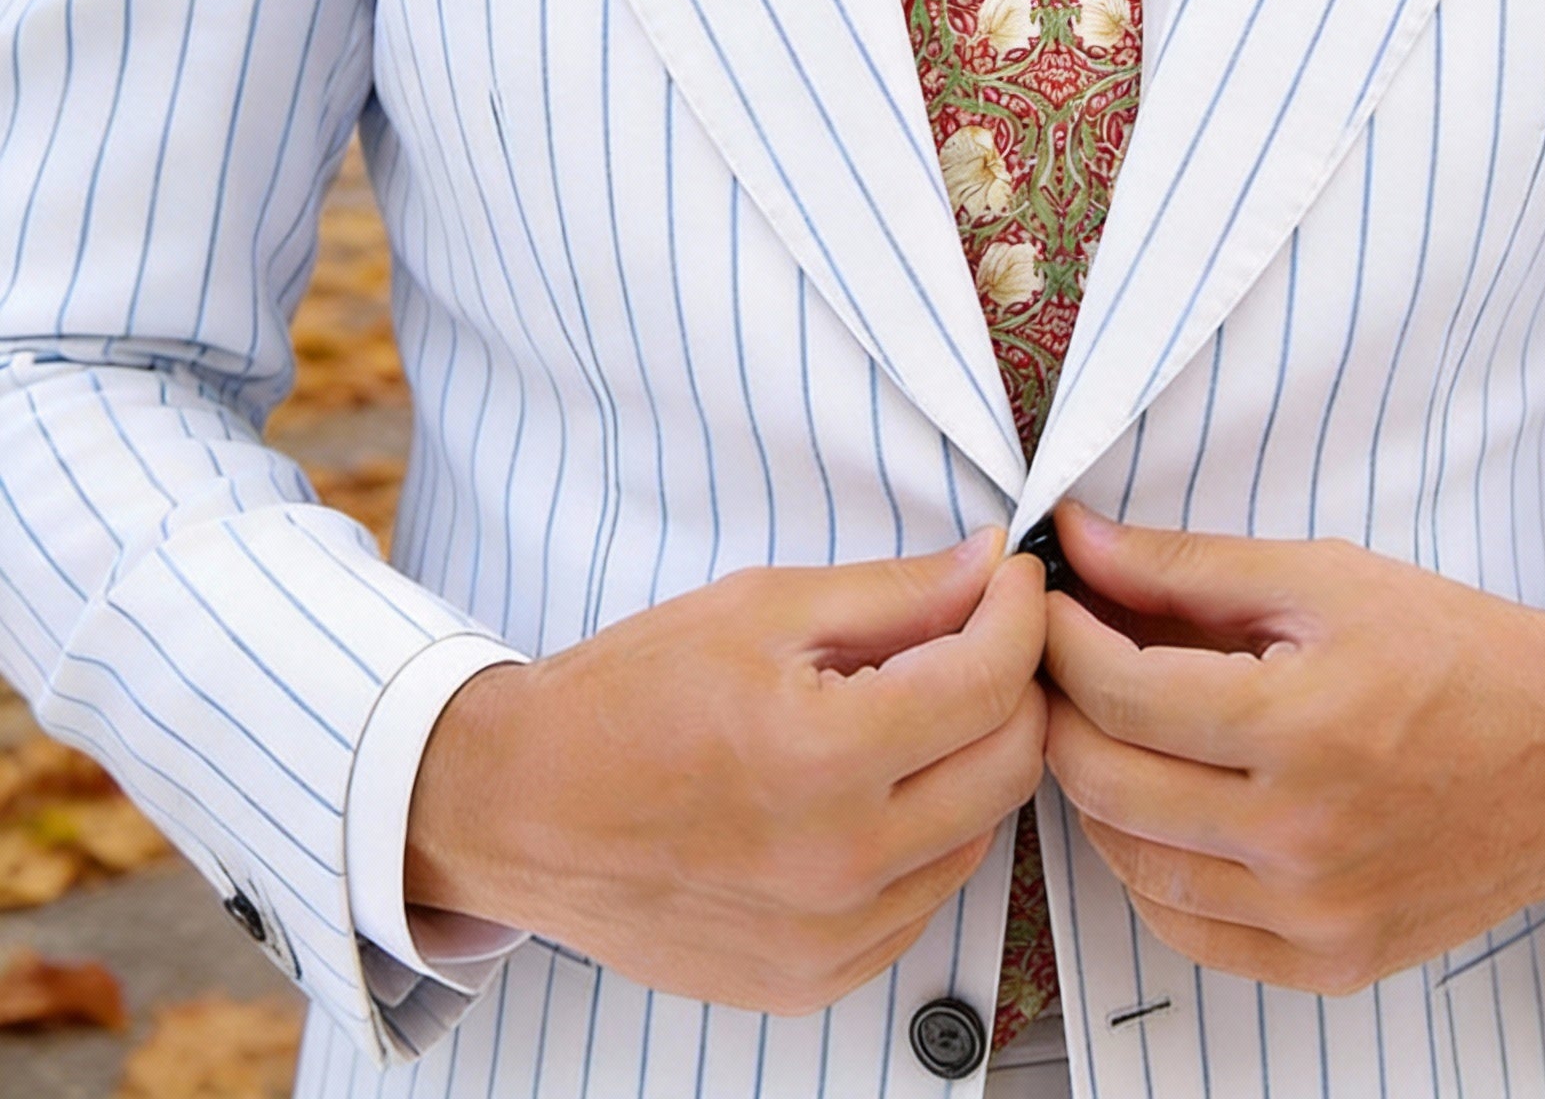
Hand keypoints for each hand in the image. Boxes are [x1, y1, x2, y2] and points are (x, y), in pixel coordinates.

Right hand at [406, 532, 1047, 1013]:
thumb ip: (893, 592)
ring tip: (911, 710)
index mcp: (823, 758)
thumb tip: (986, 568)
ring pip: (980, 833)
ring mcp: (832, 936)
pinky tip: (874, 787)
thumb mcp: (761, 608)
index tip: (1012, 580)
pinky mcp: (817, 978)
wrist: (522, 808)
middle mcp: (840, 863)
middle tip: (977, 635)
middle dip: (1013, 683)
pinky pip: (925, 898)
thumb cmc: (626, 700)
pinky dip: (926, 834)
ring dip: (972, 760)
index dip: (1019, 614)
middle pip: (1010, 763)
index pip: (990, 682)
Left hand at [1042, 503, 1544, 995]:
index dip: (1061, 639)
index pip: (1119, 693)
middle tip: (1061, 661)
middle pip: (1106, 781)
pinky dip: (1150, 869)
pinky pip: (1188, 931)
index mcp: (1303, 727)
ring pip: (1132, 863)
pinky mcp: (1330, 962)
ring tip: (1108, 726)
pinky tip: (1159, 808)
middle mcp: (1303, 837)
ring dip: (1095, 789)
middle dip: (1060, 708)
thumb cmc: (1455, 651)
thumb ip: (1185, 566)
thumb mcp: (1322, 578)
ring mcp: (1315, 914)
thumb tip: (1077, 539)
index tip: (1048, 604)